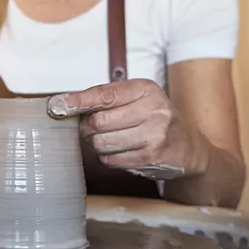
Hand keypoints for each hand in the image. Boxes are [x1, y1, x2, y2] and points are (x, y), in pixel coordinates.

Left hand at [48, 79, 206, 180]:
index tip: (60, 105)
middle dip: (88, 128)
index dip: (79, 101)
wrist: (189, 146)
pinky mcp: (151, 156)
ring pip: (102, 142)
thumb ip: (107, 99)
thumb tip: (67, 103)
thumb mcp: (139, 100)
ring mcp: (154, 134)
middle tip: (92, 129)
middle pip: (98, 121)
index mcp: (146, 89)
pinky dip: (108, 157)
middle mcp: (153, 109)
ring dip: (98, 144)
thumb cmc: (155, 119)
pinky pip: (111, 159)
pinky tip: (121, 151)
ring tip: (111, 140)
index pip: (105, 94)